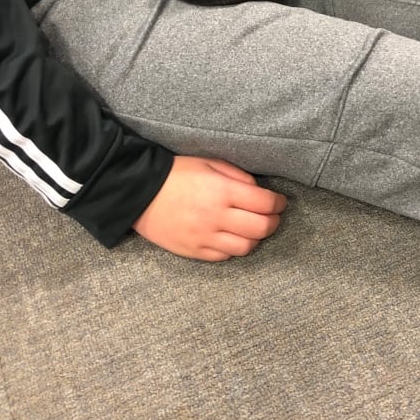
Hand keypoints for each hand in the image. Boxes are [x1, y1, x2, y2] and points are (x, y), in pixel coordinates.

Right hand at [132, 156, 287, 260]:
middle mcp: (216, 216)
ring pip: (246, 247)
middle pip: (261, 228)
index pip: (265, 203)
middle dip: (273, 222)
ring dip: (255, 238)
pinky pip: (224, 257)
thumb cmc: (176, 174)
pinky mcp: (194, 251)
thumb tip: (258, 191)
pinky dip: (233, 248)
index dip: (278, 203)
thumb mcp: (208, 162)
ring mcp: (205, 237)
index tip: (279, 202)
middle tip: (272, 216)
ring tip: (252, 229)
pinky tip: (231, 237)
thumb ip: (237, 175)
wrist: (139, 193)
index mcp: (222, 190)